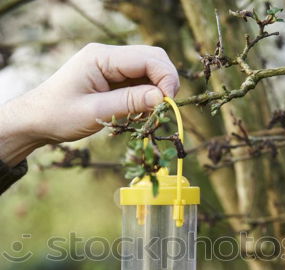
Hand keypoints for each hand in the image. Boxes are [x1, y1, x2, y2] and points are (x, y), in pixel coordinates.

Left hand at [0, 44, 178, 165]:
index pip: (147, 58)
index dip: (165, 78)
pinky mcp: (112, 79)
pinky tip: (138, 114)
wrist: (37, 119)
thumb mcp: (95, 112)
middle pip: (152, 59)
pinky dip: (145, 98)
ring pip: (148, 72)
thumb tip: (162, 98)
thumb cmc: (59, 115)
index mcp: (102, 57)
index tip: (169, 104)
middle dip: (165, 82)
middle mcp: (109, 56)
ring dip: (155, 92)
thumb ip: (129, 102)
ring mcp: (111, 67)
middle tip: (164, 110)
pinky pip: (138, 83)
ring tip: (147, 116)